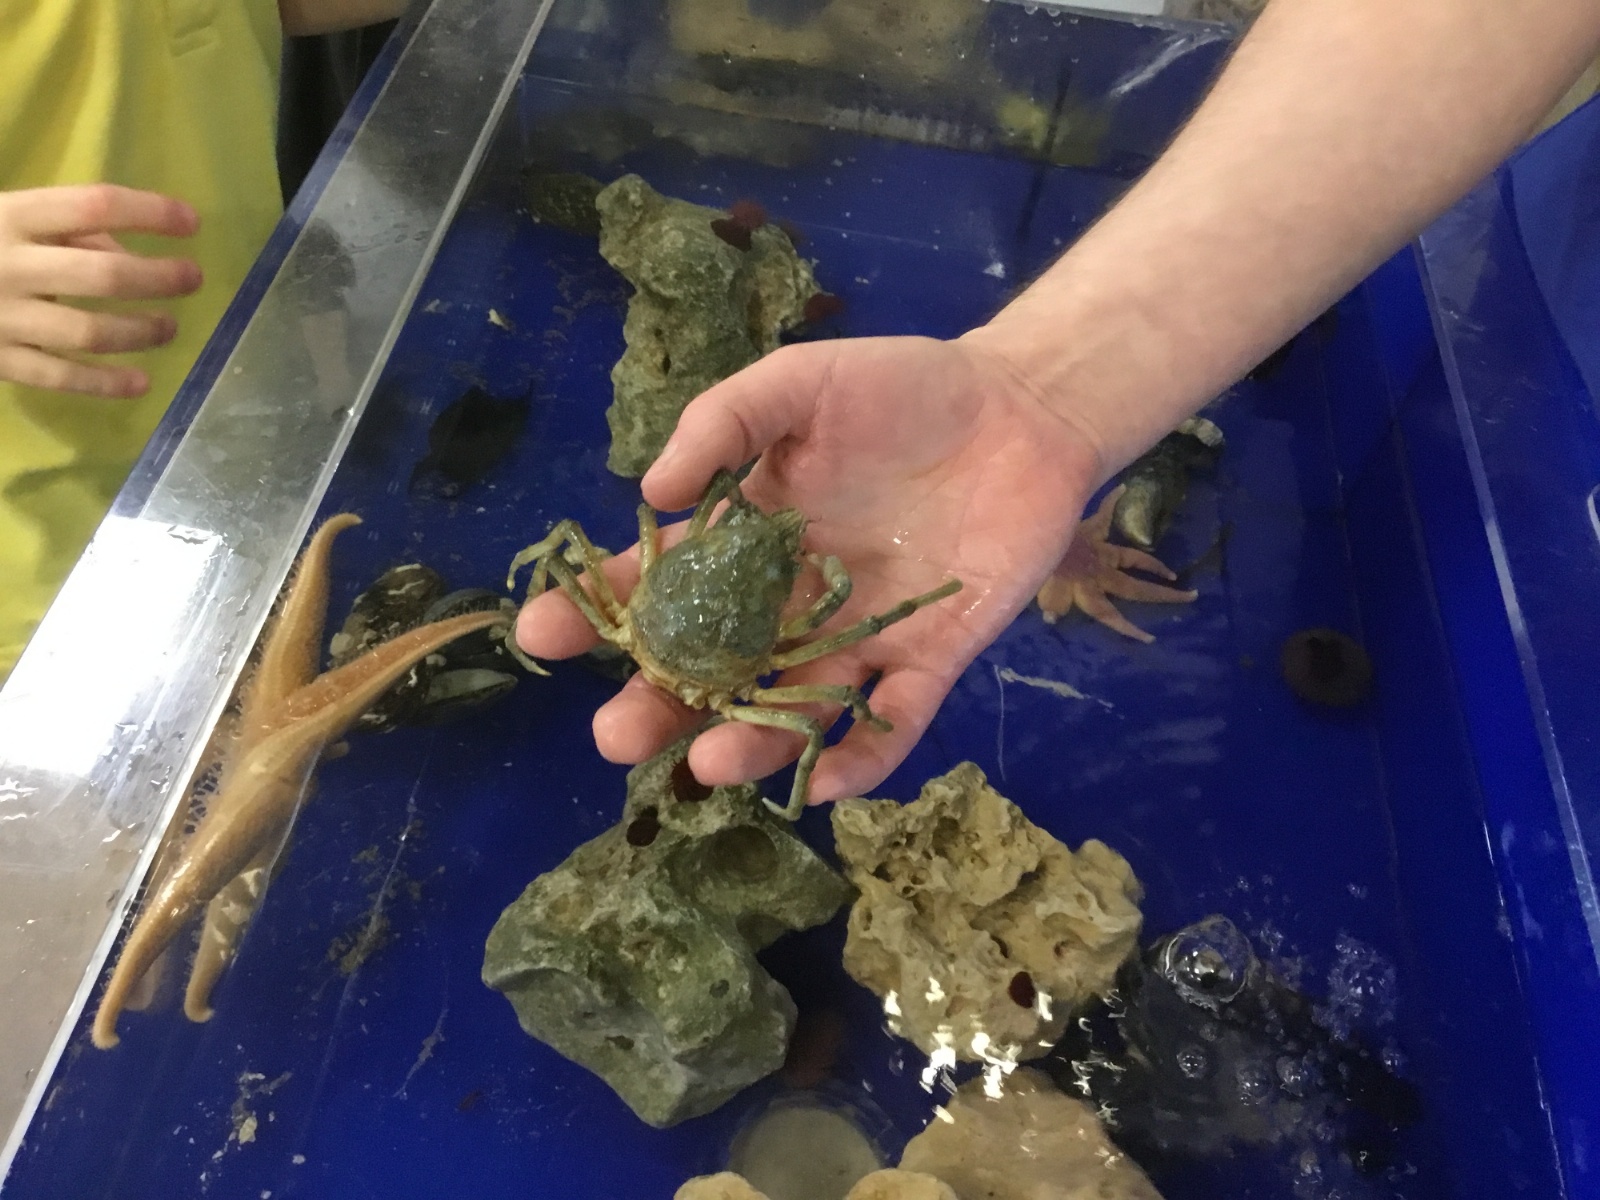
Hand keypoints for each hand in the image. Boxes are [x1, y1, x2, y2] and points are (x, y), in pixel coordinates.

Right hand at [0, 185, 201, 397]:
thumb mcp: (4, 215)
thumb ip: (63, 227)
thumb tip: (126, 248)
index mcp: (9, 215)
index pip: (93, 205)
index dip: (150, 212)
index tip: (191, 221)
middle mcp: (6, 264)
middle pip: (103, 275)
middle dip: (159, 278)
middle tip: (192, 278)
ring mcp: (0, 316)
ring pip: (87, 332)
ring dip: (140, 332)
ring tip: (169, 328)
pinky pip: (57, 377)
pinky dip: (104, 383)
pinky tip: (140, 383)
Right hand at [515, 334, 1103, 802]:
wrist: (1019, 408)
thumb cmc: (902, 389)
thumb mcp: (798, 385)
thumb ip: (725, 425)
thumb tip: (650, 488)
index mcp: (745, 539)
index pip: (658, 584)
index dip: (599, 612)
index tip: (541, 637)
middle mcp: (789, 602)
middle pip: (712, 667)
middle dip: (659, 704)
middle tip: (615, 736)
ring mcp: (857, 637)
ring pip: (790, 708)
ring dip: (747, 742)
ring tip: (709, 764)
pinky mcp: (929, 659)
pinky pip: (889, 722)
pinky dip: (859, 756)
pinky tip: (821, 781)